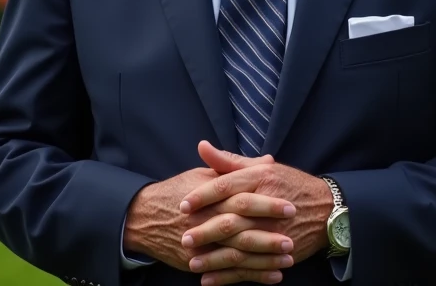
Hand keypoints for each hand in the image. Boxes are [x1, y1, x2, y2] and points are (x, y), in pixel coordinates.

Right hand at [124, 152, 294, 278]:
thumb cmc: (176, 192)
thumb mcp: (202, 173)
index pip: (241, 198)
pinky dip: (251, 276)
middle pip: (241, 228)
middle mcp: (205, 220)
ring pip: (236, 254)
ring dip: (264, 259)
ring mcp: (201, 244)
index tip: (289, 206)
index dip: (266, 204)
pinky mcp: (198, 262)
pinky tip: (272, 276)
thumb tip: (267, 160)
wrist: (144, 217)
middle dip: (268, 235)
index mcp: (210, 196)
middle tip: (291, 238)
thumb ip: (235, 168)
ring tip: (288, 259)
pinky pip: (228, 271)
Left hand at [180, 141, 333, 282]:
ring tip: (193, 264)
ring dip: (215, 258)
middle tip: (184, 238)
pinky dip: (230, 276)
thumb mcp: (262, 167)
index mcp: (260, 178)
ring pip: (240, 247)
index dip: (202, 196)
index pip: (225, 187)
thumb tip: (202, 147)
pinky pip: (252, 267)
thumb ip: (229, 161)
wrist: (327, 209)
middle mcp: (267, 204)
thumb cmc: (290, 184)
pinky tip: (211, 279)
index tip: (183, 205)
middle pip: (231, 219)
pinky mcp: (279, 253)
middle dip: (205, 231)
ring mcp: (275, 231)